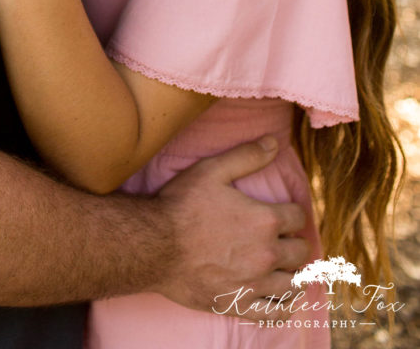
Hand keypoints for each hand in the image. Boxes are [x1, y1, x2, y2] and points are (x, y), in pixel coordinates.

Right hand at [154, 136, 307, 313]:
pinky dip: (285, 306)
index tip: (285, 213)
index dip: (293, 212)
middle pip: (300, 251)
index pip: (298, 217)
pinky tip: (282, 297)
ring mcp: (254, 283)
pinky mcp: (239, 304)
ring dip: (293, 273)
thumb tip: (274, 142)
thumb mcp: (212, 170)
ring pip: (293, 283)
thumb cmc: (181, 205)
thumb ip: (246, 156)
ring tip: (286, 266)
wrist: (154, 245)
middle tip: (285, 238)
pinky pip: (275, 313)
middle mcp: (266, 254)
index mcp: (264, 219)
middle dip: (295, 242)